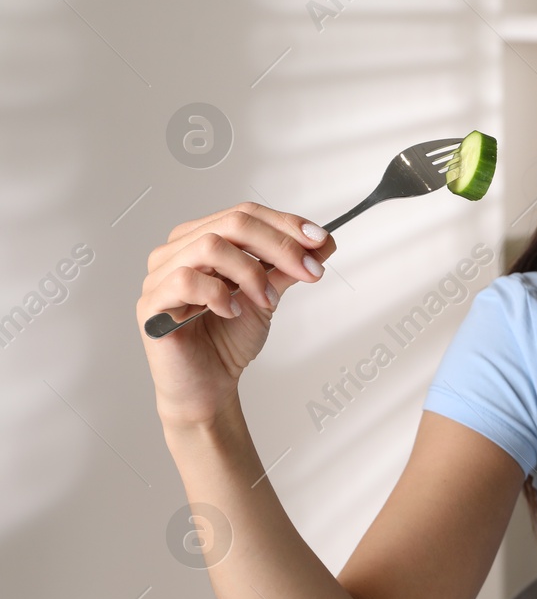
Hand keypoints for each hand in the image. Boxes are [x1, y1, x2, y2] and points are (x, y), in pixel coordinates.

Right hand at [138, 202, 335, 426]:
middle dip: (279, 245)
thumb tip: (322, 241)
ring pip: (210, 246)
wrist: (209, 384)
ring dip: (251, 272)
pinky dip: (219, 294)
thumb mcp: (268, 295)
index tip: (320, 241)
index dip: (285, 224)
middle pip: (232, 224)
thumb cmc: (228, 338)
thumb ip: (288, 267)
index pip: (244, 214)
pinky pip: (186, 280)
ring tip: (267, 301)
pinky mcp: (152, 303)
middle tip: (308, 270)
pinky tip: (232, 312)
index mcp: (202, 240)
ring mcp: (160, 275)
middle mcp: (178, 251)